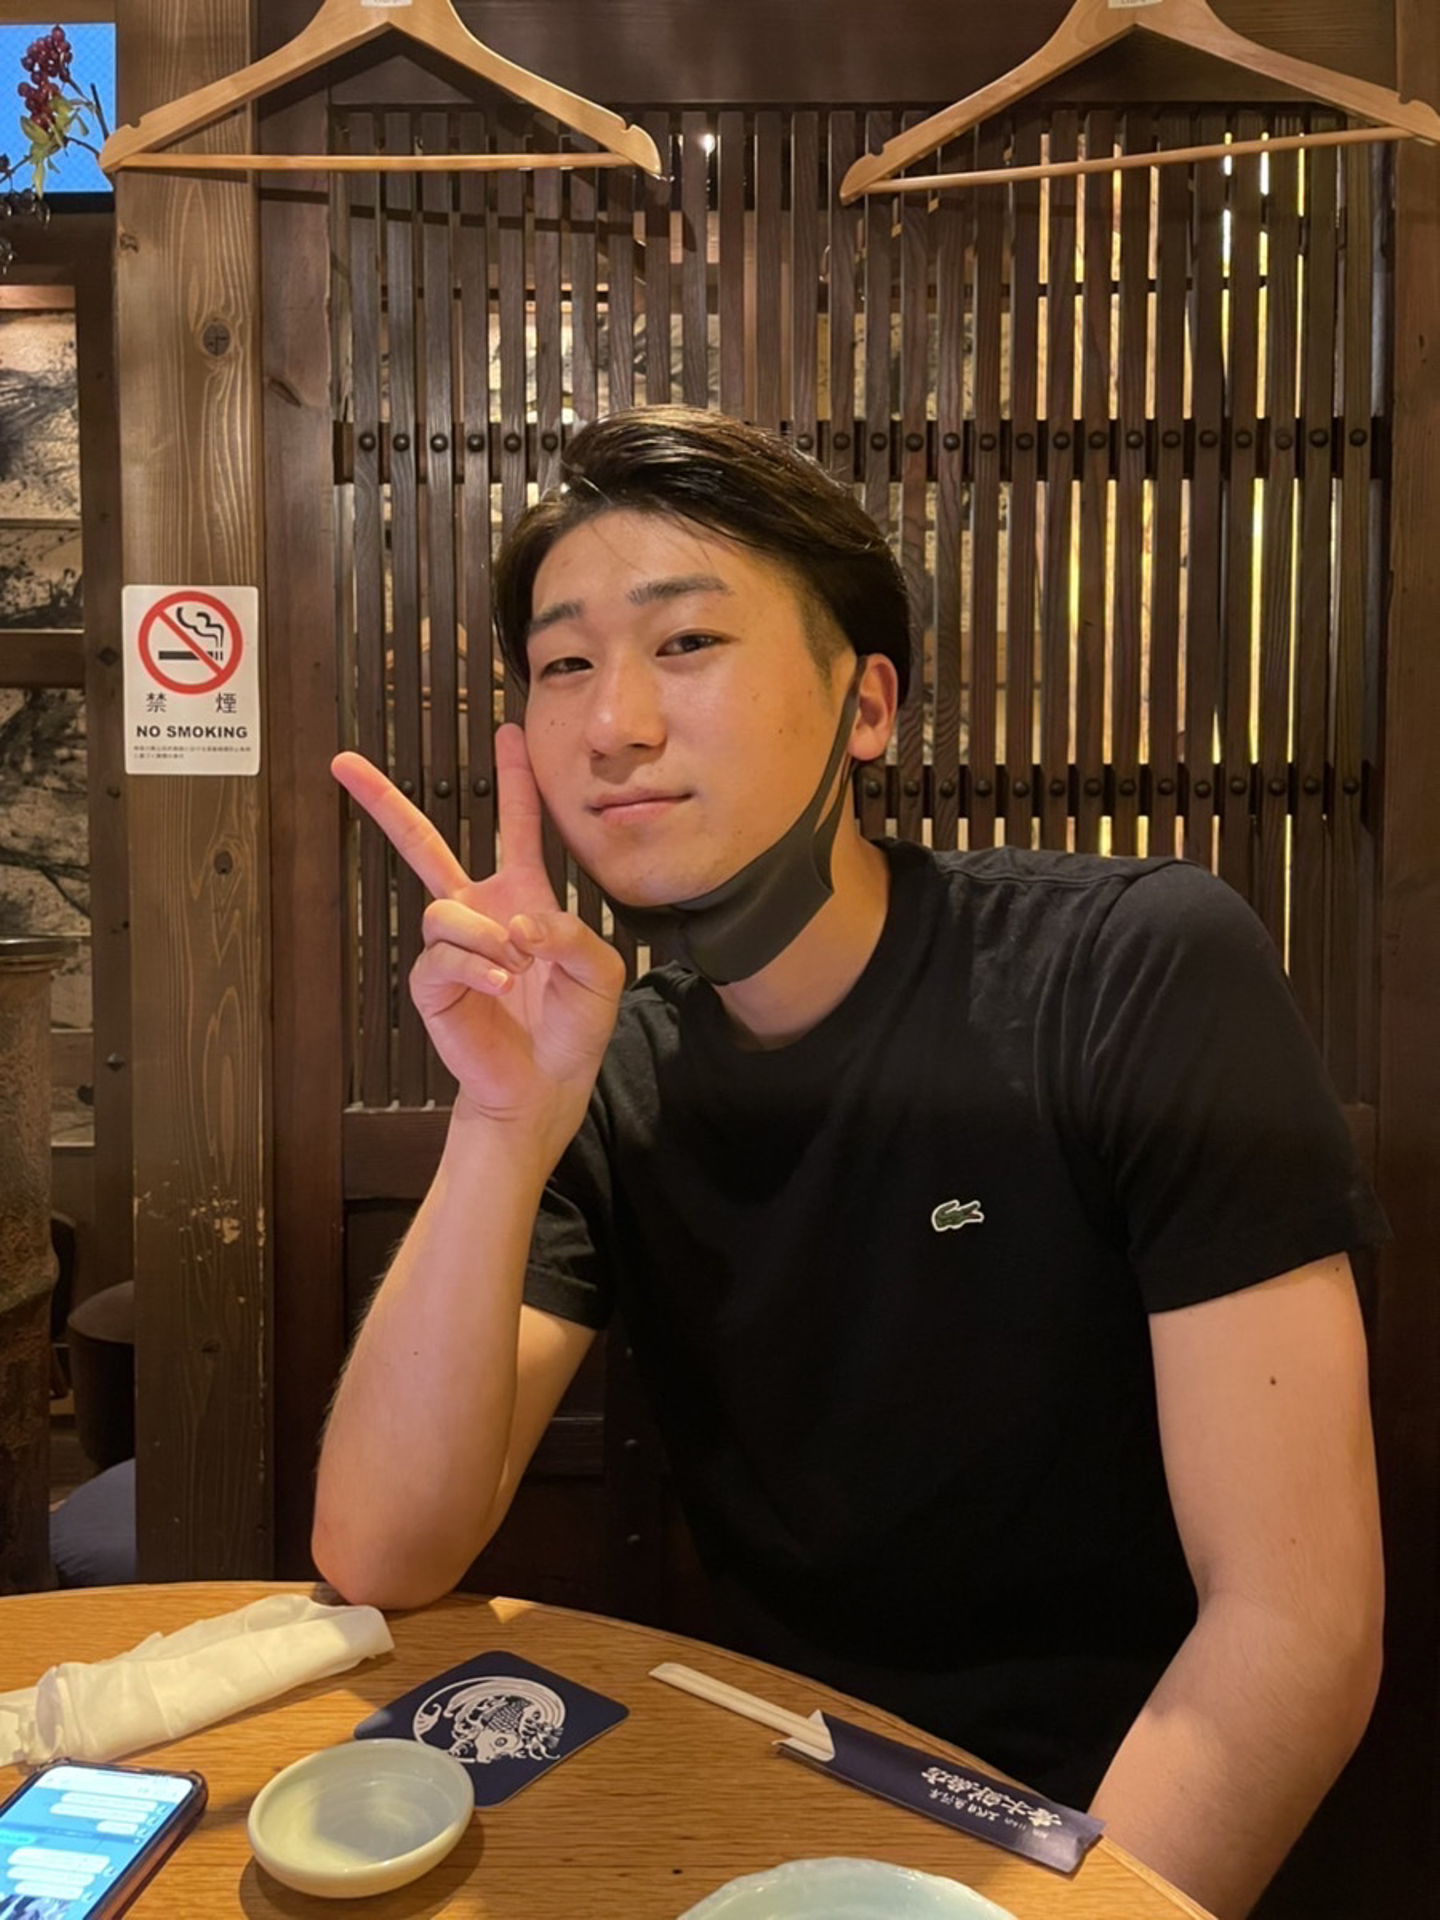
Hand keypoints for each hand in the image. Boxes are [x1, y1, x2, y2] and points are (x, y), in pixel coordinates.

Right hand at [332, 726, 624, 1145]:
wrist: (544, 1087)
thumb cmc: (573, 1027)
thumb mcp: (600, 973)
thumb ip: (572, 935)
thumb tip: (516, 922)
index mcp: (523, 897)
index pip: (517, 827)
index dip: (514, 780)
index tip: (509, 730)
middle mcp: (480, 914)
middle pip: (423, 845)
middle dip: (384, 803)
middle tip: (342, 764)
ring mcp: (451, 948)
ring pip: (445, 911)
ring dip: (488, 940)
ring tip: (515, 970)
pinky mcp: (433, 985)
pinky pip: (442, 958)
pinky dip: (477, 971)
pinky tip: (501, 990)